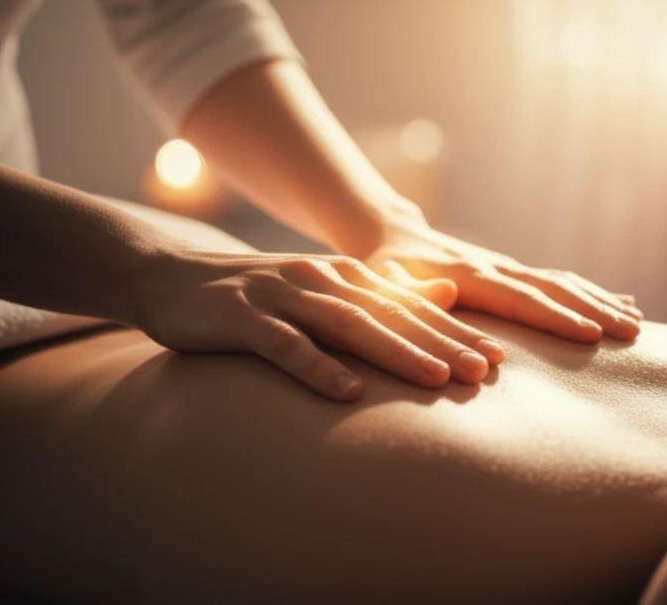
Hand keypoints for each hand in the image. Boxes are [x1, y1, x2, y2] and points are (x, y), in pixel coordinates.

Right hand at [130, 250, 504, 401]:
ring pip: (347, 325)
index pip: (409, 306)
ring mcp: (279, 294)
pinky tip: (347, 392)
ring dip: (394, 352)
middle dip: (441, 342)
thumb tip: (446, 293)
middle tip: (485, 372)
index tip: (498, 358)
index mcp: (343, 275)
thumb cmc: (256, 296)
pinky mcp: (239, 316)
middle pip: (389, 314)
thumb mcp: (323, 289)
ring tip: (437, 381)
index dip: (454, 330)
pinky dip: (316, 366)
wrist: (169, 276)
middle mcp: (319, 278)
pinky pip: (283, 344)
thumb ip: (382, 293)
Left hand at [364, 221, 643, 341]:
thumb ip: (407, 294)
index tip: (592, 333)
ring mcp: (508, 267)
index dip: (556, 317)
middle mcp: (497, 267)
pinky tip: (623, 303)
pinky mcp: (514, 272)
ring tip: (637, 323)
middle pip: (554, 289)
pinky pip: (559, 282)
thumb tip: (442, 299)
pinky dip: (593, 292)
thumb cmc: (384, 270)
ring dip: (601, 301)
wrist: (392, 237)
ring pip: (564, 282)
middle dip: (595, 310)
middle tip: (633, 333)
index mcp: (470, 276)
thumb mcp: (383, 284)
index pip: (520, 299)